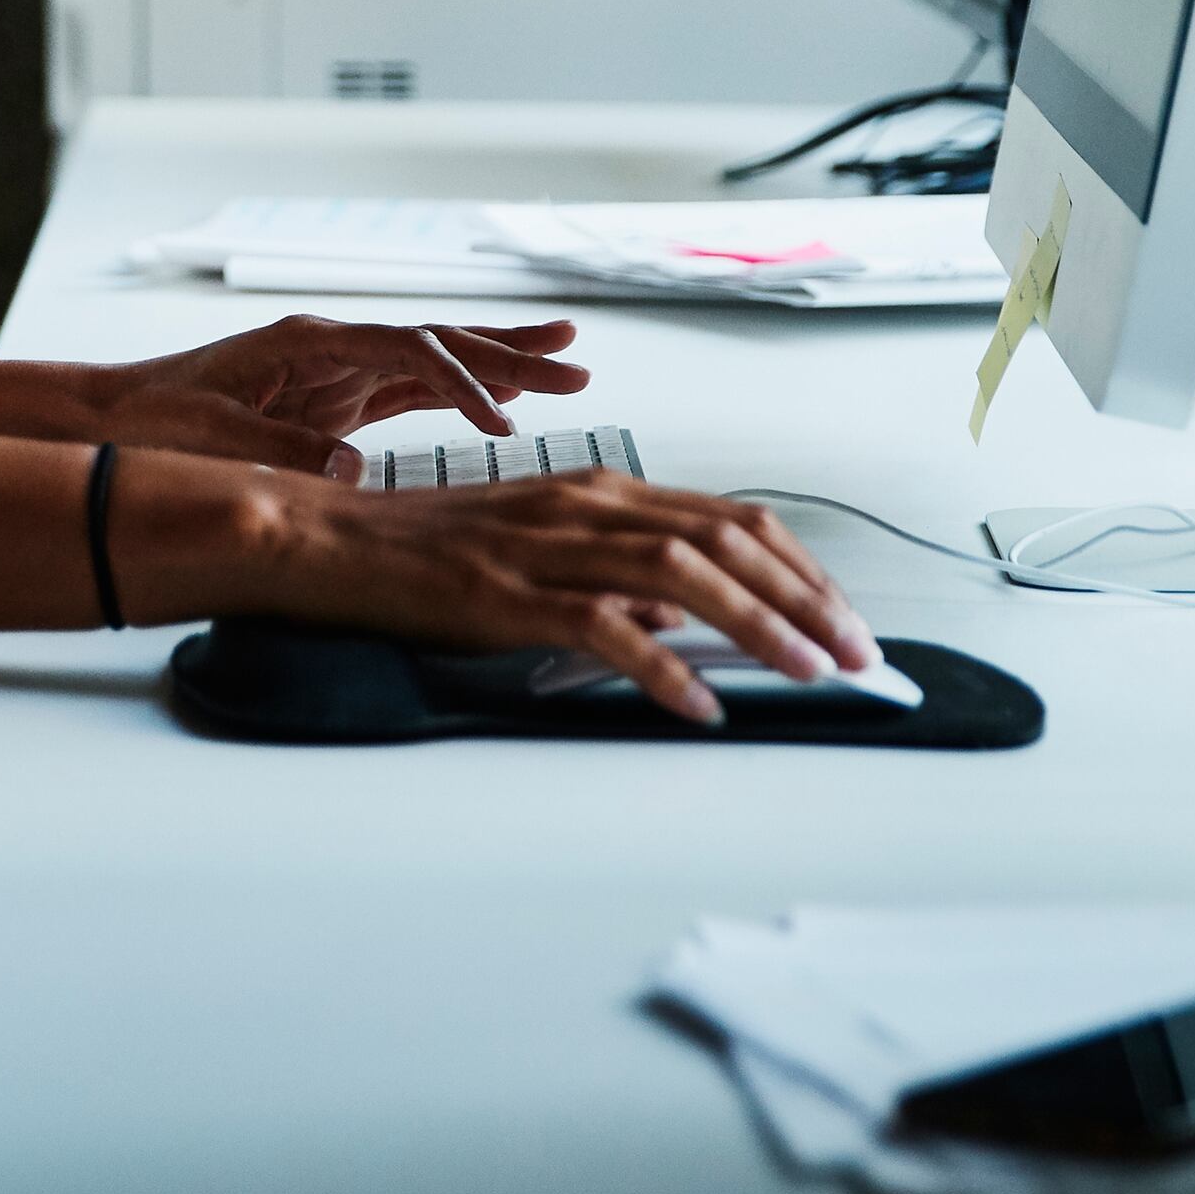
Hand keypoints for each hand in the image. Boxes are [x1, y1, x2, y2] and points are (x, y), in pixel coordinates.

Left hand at [85, 314, 588, 478]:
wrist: (116, 418)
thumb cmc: (155, 421)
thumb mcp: (211, 435)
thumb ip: (278, 448)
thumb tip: (350, 466)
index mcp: (309, 342)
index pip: (405, 351)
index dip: (457, 380)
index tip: (499, 419)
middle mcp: (334, 347)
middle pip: (437, 342)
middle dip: (507, 353)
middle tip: (576, 362)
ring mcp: (339, 371)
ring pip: (435, 362)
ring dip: (498, 365)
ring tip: (564, 365)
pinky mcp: (336, 401)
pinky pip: (413, 392)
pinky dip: (460, 394)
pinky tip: (501, 400)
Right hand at [264, 470, 875, 723]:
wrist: (338, 542)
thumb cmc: (434, 550)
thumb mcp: (543, 547)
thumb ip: (616, 574)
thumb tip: (687, 620)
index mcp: (602, 489)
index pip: (731, 516)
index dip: (800, 566)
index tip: (842, 614)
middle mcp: (589, 506)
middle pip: (727, 539)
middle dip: (806, 598)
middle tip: (856, 651)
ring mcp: (552, 547)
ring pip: (685, 575)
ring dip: (760, 625)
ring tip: (808, 672)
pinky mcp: (514, 595)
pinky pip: (606, 629)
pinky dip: (663, 668)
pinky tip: (698, 704)